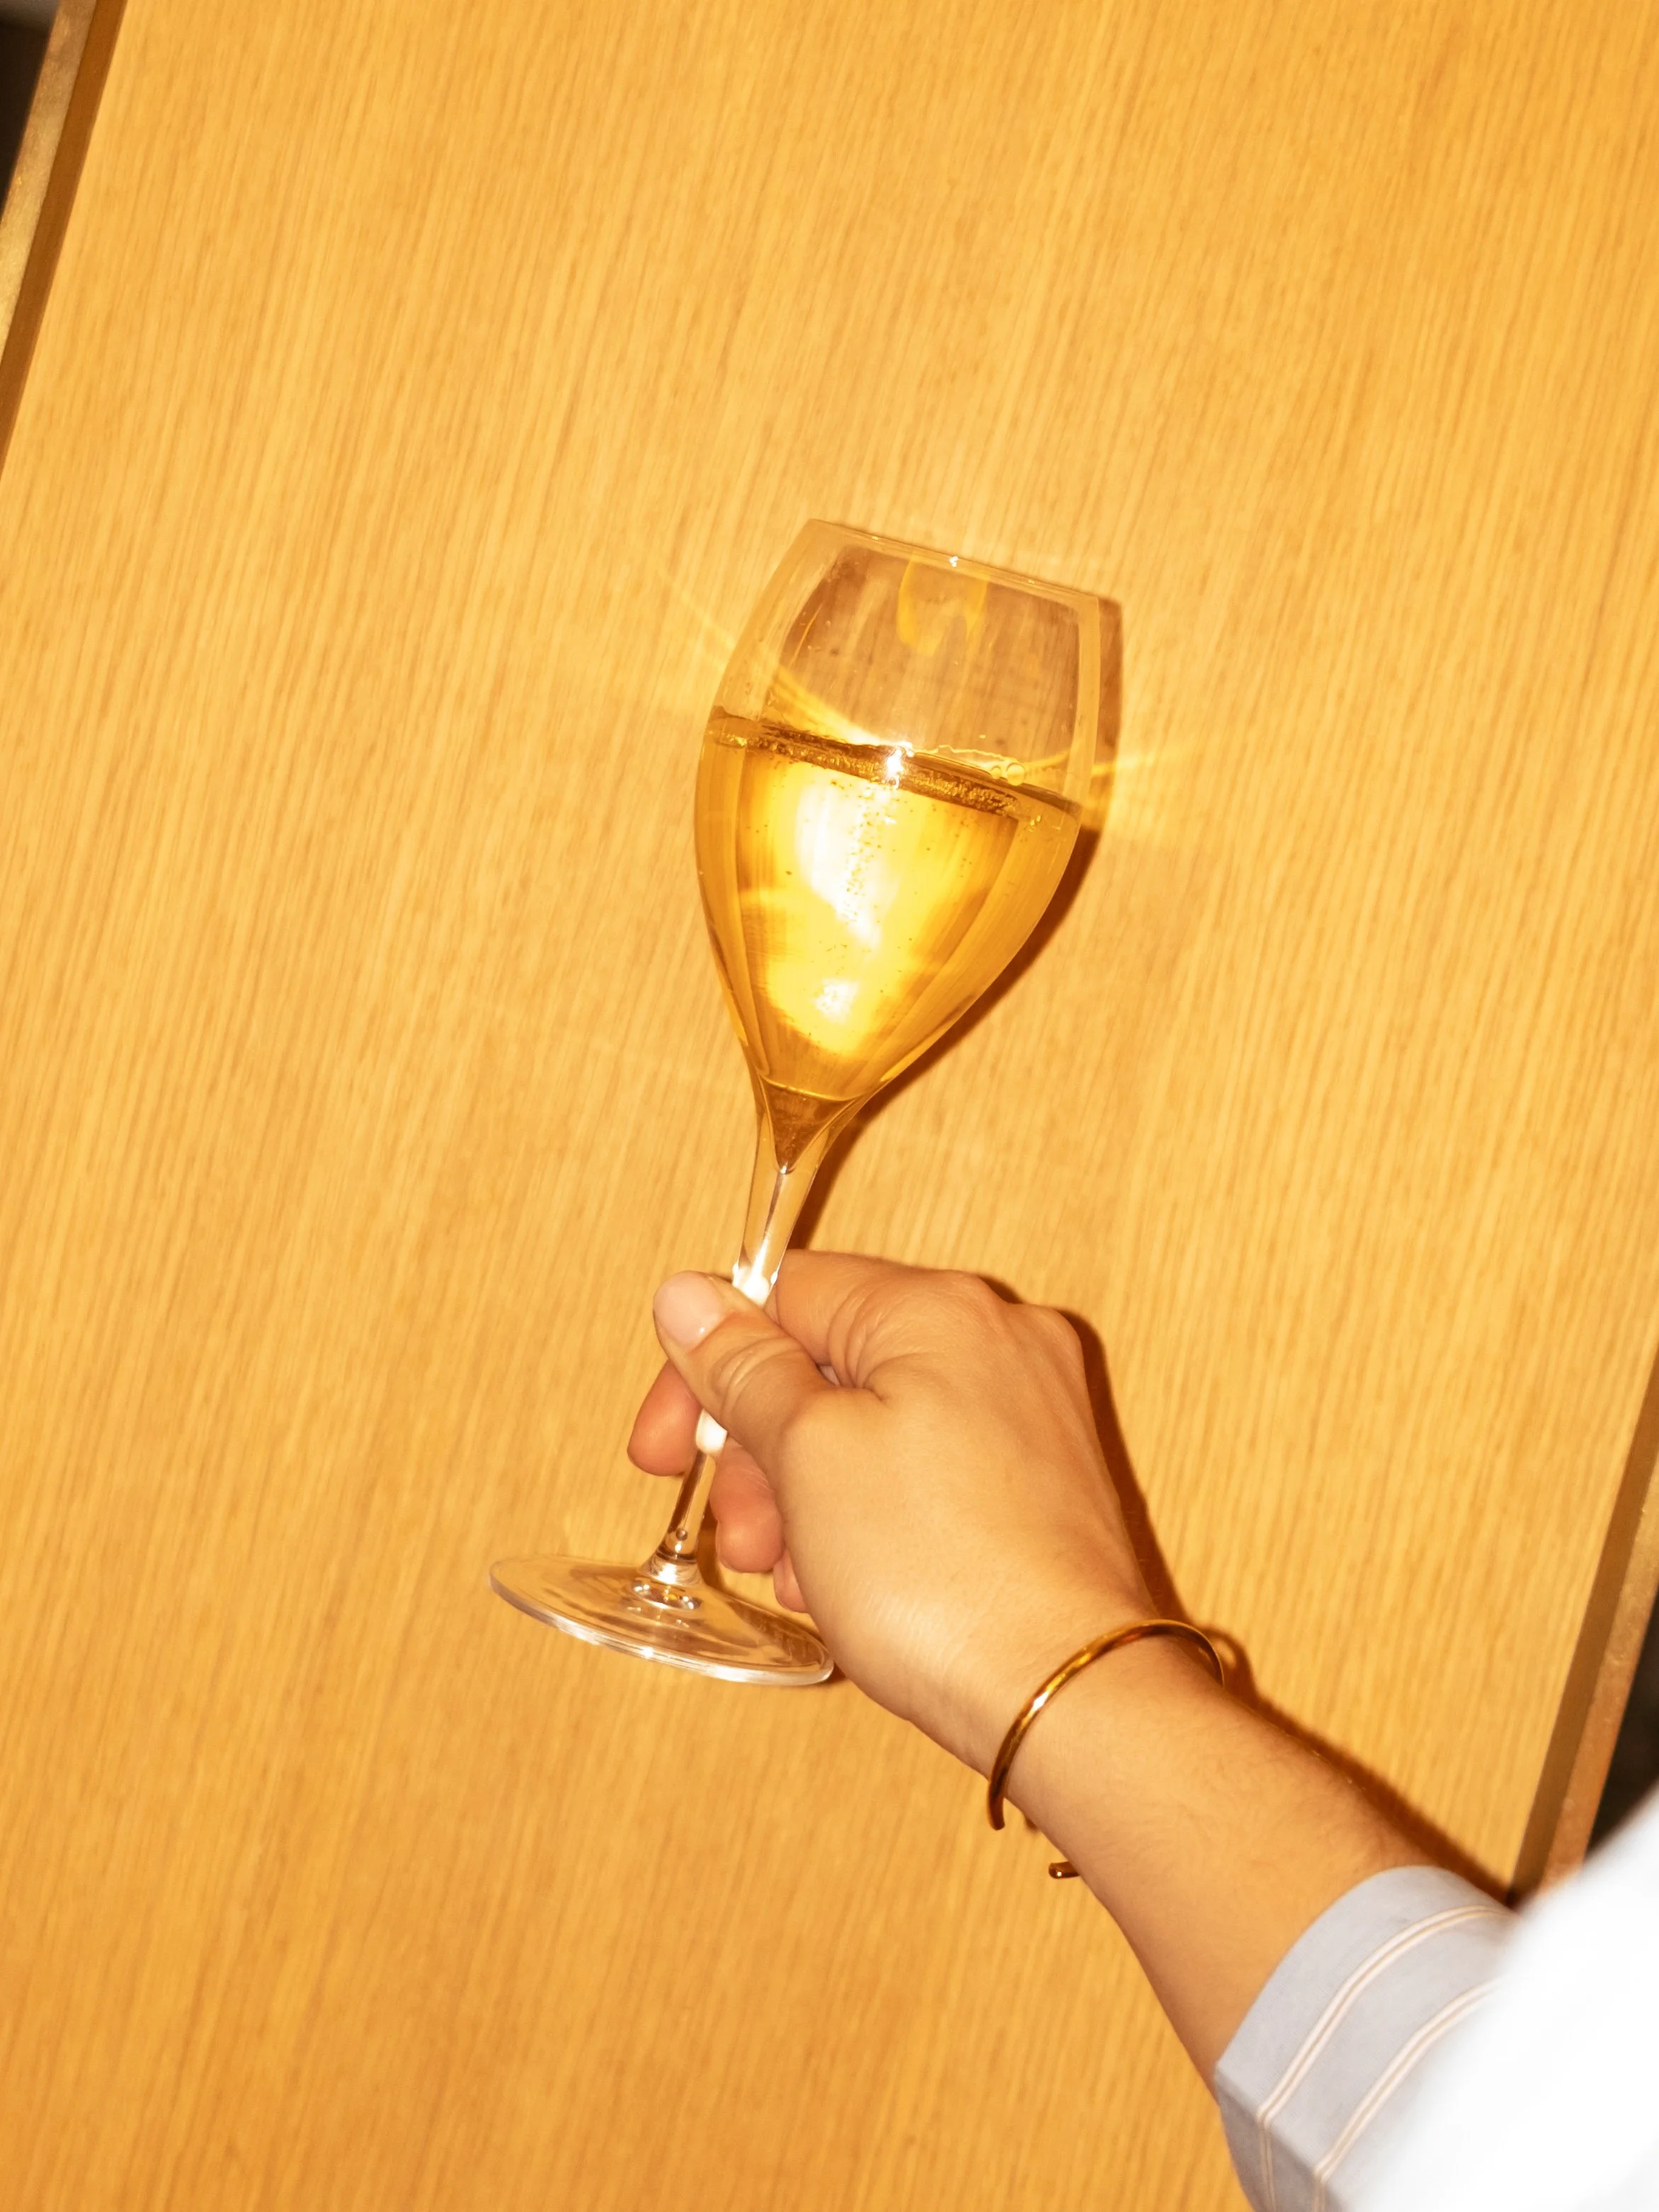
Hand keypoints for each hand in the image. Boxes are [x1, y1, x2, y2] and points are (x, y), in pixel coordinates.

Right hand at [629, 1252, 1159, 1772]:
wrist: (1066, 1696)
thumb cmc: (939, 1573)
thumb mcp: (807, 1454)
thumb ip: (744, 1366)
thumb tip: (687, 1295)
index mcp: (938, 1308)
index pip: (786, 1292)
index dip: (709, 1369)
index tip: (667, 1451)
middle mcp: (999, 1341)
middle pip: (831, 1363)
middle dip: (760, 1450)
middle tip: (737, 1533)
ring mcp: (1032, 1413)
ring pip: (874, 1426)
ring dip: (806, 1496)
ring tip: (790, 1575)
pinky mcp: (1044, 1485)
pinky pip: (925, 1473)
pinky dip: (870, 1517)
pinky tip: (845, 1586)